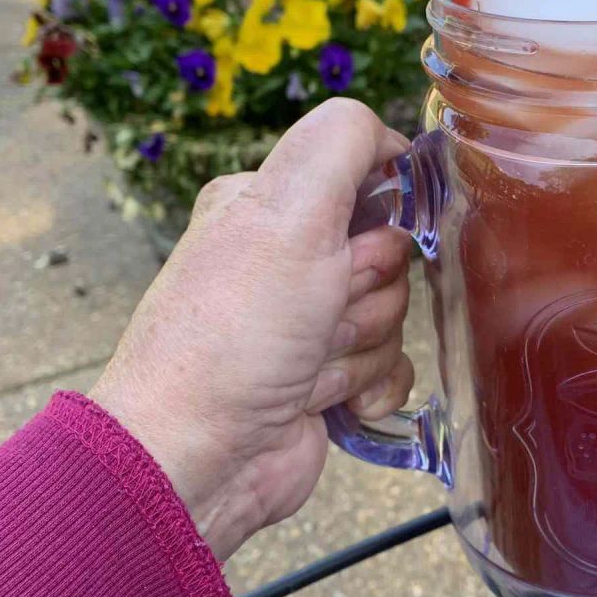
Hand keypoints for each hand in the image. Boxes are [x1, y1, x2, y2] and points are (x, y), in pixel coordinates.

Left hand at [91, 100, 414, 559]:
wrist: (200, 458)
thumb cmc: (235, 333)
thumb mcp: (286, 211)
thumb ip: (342, 142)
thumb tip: (392, 138)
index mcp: (270, 204)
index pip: (369, 181)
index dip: (377, 219)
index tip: (347, 248)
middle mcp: (290, 257)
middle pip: (391, 253)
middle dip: (366, 291)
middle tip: (318, 314)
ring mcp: (310, 320)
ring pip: (396, 313)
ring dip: (361, 345)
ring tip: (307, 365)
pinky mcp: (329, 375)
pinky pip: (393, 366)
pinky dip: (370, 386)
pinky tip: (330, 402)